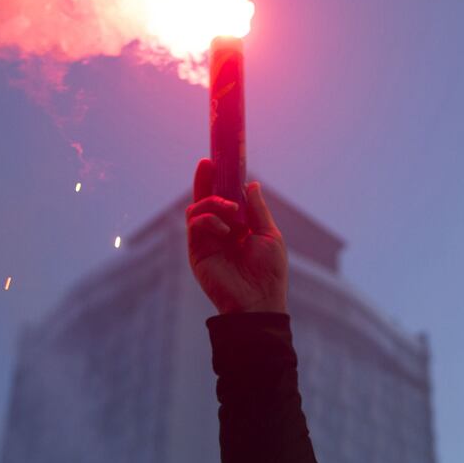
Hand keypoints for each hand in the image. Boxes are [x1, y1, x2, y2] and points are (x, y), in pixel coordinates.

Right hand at [185, 159, 287, 314]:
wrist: (257, 301)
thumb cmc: (268, 272)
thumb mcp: (269, 234)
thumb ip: (257, 209)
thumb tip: (252, 184)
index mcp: (238, 228)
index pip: (226, 199)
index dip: (223, 181)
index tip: (222, 161)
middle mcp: (220, 232)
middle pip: (205, 199)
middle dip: (205, 180)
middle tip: (207, 164)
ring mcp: (206, 241)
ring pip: (198, 208)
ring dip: (214, 202)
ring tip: (231, 212)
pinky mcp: (196, 251)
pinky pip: (195, 223)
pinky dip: (209, 220)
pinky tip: (225, 231)